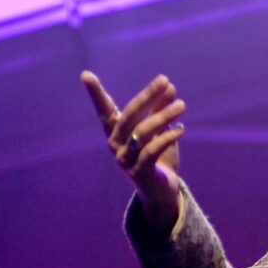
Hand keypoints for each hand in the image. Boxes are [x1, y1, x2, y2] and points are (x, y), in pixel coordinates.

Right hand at [83, 71, 185, 229]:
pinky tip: (181, 129)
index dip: (95, 94)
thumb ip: (161, 110)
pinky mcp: (138, 172)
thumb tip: (169, 86)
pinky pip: (151, 151)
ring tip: (182, 105)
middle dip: (146, 97)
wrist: (162, 192)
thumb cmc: (159, 159)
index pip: (104, 110)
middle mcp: (115, 144)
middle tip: (164, 81)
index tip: (85, 74)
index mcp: (116, 132)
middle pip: (128, 116)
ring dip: (163, 116)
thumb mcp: (161, 132)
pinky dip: (166, 138)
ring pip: (142, 132)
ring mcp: (125, 159)